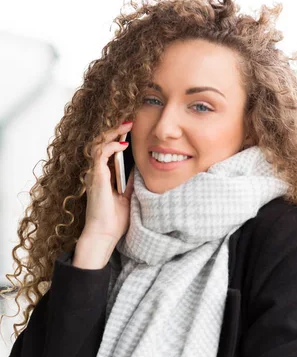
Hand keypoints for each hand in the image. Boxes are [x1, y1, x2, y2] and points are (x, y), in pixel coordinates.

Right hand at [83, 121, 134, 243]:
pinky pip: (99, 154)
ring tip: (126, 126)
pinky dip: (111, 147)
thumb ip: (131, 181)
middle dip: (115, 130)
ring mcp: (94, 173)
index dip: (117, 138)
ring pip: (98, 144)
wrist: (104, 234)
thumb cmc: (114, 219)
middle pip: (102, 143)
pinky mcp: (95, 177)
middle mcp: (97, 172)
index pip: (108, 150)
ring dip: (112, 133)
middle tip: (129, 121)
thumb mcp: (129, 195)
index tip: (130, 130)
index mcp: (104, 176)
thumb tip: (141, 168)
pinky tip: (123, 145)